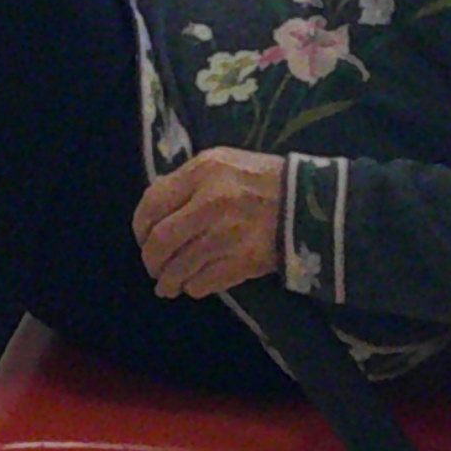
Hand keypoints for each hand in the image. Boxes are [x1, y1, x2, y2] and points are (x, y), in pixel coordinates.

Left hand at [134, 148, 287, 301]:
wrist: (310, 203)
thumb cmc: (263, 179)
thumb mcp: (223, 162)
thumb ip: (188, 181)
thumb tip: (159, 211)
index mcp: (202, 173)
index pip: (152, 204)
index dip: (140, 227)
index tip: (143, 238)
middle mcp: (209, 204)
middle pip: (160, 242)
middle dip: (151, 260)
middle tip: (153, 267)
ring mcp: (225, 236)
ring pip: (178, 268)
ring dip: (168, 282)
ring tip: (167, 286)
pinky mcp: (241, 263)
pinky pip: (203, 283)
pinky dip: (193, 288)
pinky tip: (194, 286)